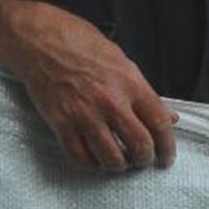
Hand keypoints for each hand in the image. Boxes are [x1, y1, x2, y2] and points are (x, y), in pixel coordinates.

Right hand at [0, 0, 177, 173]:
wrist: (40, 42)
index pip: (159, 123)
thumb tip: (168, 116)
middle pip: (139, 145)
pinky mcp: (61, 124)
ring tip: (121, 161)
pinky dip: (92, 165)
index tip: (166, 157)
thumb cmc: (82, 45)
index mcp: (130, 83)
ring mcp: (84, 115)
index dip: (167, 147)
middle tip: (144, 161)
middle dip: (146, 159)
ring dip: (120, 166)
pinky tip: (97, 160)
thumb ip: (145, 93)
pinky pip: (81, 157)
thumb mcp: (123, 62)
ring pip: (111, 158)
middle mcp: (110, 101)